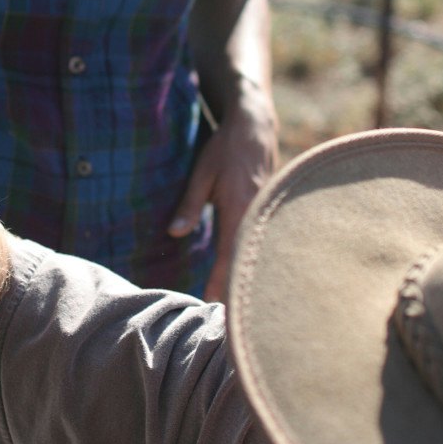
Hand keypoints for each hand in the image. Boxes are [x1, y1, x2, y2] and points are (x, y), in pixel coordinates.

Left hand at [168, 84, 278, 302]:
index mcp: (239, 206)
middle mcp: (256, 213)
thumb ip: (189, 204)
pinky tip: (251, 275)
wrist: (255, 126)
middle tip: (229, 317)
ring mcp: (266, 213)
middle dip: (238, 288)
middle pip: (247, 259)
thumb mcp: (202, 173)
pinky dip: (254, 259)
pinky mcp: (268, 211)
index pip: (229, 253)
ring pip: (257, 252)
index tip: (212, 302)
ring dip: (248, 276)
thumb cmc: (225, 148)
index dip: (220, 280)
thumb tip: (174, 233)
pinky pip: (261, 240)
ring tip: (242, 305)